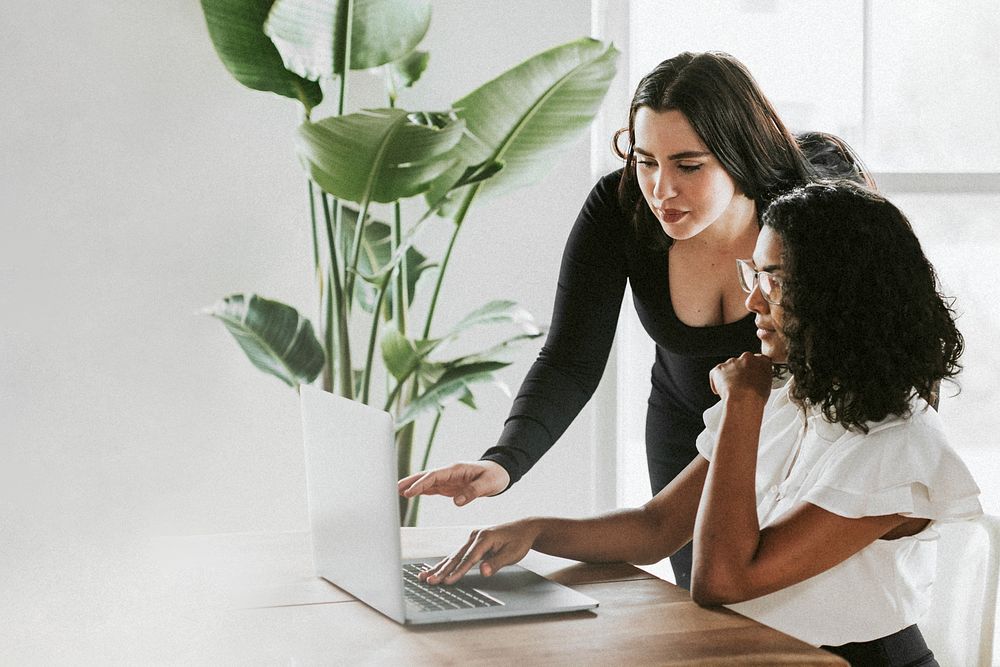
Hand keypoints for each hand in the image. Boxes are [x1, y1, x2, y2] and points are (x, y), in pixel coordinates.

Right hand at [397, 461, 509, 506]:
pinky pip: (431, 488)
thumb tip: (456, 502)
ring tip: (395, 492)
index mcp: (455, 469)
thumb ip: (472, 492)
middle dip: (409, 482)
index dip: (420, 484)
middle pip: (424, 476)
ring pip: (425, 482)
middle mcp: (448, 473)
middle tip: (392, 489)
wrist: (500, 473)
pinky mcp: (448, 486)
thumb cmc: (494, 476)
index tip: (409, 492)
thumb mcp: (487, 484)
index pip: (433, 476)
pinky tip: (409, 495)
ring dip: (411, 486)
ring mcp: (447, 479)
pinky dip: (419, 491)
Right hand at [419, 520, 540, 583]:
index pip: (469, 558)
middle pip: (456, 556)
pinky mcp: (471, 542)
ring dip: (439, 567)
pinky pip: (457, 554)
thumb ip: (496, 563)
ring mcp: (472, 538)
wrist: (524, 529)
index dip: (458, 571)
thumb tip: (482, 572)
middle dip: (442, 570)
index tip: (447, 581)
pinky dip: (446, 563)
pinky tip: (435, 569)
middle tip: (429, 581)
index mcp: (484, 538)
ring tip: (424, 577)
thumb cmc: (519, 542)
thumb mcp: (512, 554)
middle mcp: (475, 536)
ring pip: (453, 555)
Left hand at [709, 352, 772, 403]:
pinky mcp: (719, 368)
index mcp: (762, 361)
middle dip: (740, 372)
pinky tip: (721, 391)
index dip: (753, 369)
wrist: (743, 399)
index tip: (750, 376)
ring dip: (728, 377)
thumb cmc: (756, 397)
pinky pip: (715, 374)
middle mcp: (747, 358)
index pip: (758, 360)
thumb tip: (756, 383)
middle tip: (740, 385)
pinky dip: (716, 382)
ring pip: (728, 368)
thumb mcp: (767, 387)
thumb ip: (761, 379)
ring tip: (731, 391)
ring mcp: (732, 362)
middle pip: (742, 363)